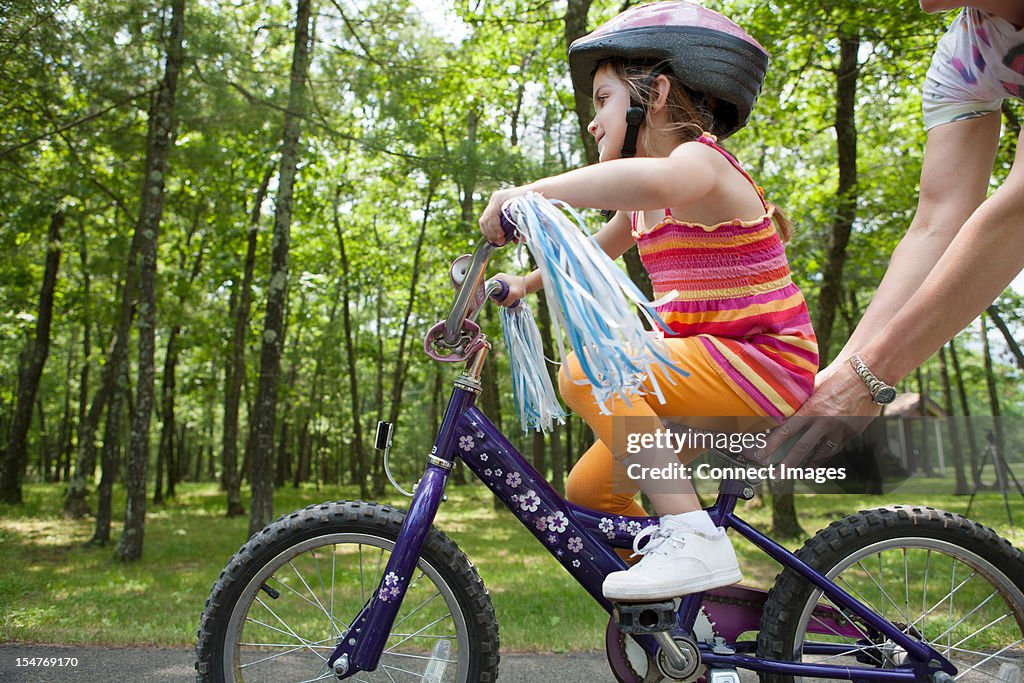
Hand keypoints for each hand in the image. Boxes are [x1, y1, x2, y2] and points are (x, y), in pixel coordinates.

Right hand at [478, 187, 527, 244]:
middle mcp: (493, 201)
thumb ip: (522, 222)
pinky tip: (496, 238)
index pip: (491, 216)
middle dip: (491, 233)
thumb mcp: (525, 209)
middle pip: (485, 220)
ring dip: (489, 234)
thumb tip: (522, 239)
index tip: (502, 237)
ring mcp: (493, 205)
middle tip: (500, 242)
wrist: (533, 192)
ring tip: (498, 242)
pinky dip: (490, 231)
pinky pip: (487, 222)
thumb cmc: (530, 200)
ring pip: (484, 221)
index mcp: (499, 198)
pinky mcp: (495, 209)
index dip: (495, 228)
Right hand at [488, 272, 525, 307]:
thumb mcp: (514, 294)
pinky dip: (502, 298)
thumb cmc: (522, 286)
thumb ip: (507, 301)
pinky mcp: (506, 287)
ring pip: (496, 293)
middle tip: (501, 303)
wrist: (530, 284)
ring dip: (499, 299)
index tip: (495, 299)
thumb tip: (503, 305)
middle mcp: (499, 279)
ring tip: (505, 302)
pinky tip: (507, 301)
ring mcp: (502, 283)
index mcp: (498, 278)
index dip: (489, 293)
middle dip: (495, 298)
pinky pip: (501, 294)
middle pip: (492, 291)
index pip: (488, 285)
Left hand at [756, 358, 880, 466]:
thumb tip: (784, 409)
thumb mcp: (814, 387)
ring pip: (821, 453)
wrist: (868, 375)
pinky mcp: (853, 433)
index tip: (760, 455)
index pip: (786, 431)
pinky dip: (826, 454)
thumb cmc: (837, 376)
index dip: (771, 445)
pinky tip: (819, 459)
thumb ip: (801, 401)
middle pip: (802, 449)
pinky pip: (836, 447)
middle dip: (787, 464)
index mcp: (811, 409)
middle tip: (776, 476)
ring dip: (808, 464)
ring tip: (798, 472)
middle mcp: (825, 422)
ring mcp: (840, 430)